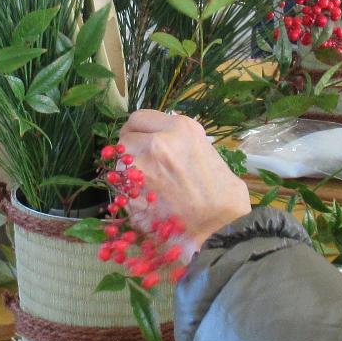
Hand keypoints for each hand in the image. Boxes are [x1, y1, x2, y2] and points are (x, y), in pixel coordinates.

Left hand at [115, 111, 251, 257]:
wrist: (222, 222)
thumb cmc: (220, 188)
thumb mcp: (203, 146)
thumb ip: (176, 138)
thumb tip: (156, 137)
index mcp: (179, 128)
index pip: (138, 118)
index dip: (138, 130)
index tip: (139, 138)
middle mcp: (157, 143)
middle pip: (125, 139)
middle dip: (131, 150)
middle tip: (144, 163)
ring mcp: (142, 169)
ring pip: (119, 163)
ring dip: (128, 172)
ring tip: (149, 184)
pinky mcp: (132, 194)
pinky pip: (121, 189)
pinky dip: (130, 194)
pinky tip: (149, 201)